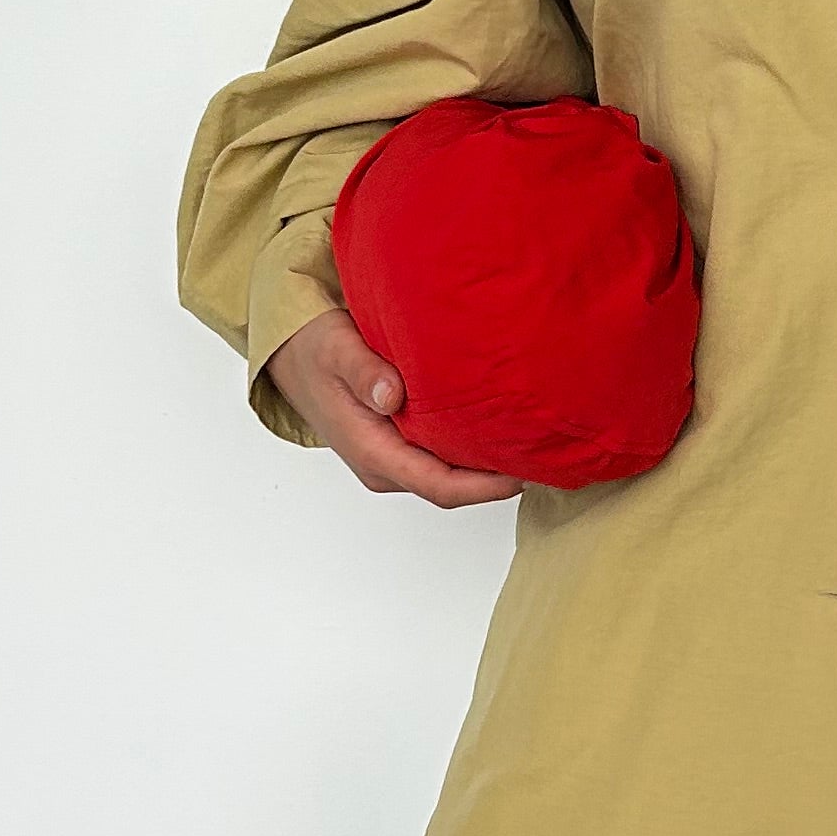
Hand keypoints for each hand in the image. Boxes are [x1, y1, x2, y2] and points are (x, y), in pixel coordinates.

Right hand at [262, 309, 525, 507]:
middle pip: (452, 486)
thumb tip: (392, 394)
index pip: (438, 485)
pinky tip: (500, 426)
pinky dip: (471, 447)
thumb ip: (363, 370)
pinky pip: (442, 456)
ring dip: (486, 463)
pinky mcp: (400, 444)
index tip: (524, 472)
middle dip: (497, 477)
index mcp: (372, 452)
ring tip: (532, 440)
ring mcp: (393, 458)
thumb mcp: (334, 349)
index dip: (485, 486)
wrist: (290, 351)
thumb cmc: (313, 349)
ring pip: (449, 472)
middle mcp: (385, 465)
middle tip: (546, 453)